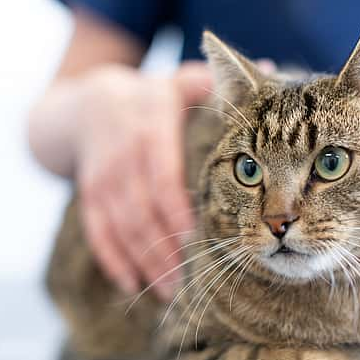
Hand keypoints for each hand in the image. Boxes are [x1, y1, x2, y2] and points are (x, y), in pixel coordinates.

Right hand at [74, 62, 211, 299]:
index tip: (199, 242)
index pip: (164, 178)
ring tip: (168, 291)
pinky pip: (97, 231)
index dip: (178, 212)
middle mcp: (122, 154)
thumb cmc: (146, 97)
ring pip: (121, 226)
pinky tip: (129, 283)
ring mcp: (101, 176)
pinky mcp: (88, 194)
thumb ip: (217, 84)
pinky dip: (112, 259)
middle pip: (142, 210)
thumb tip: (274, 68)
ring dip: (143, 262)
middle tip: (188, 284)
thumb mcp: (176, 83)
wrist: (85, 104)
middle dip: (163, 249)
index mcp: (148, 127)